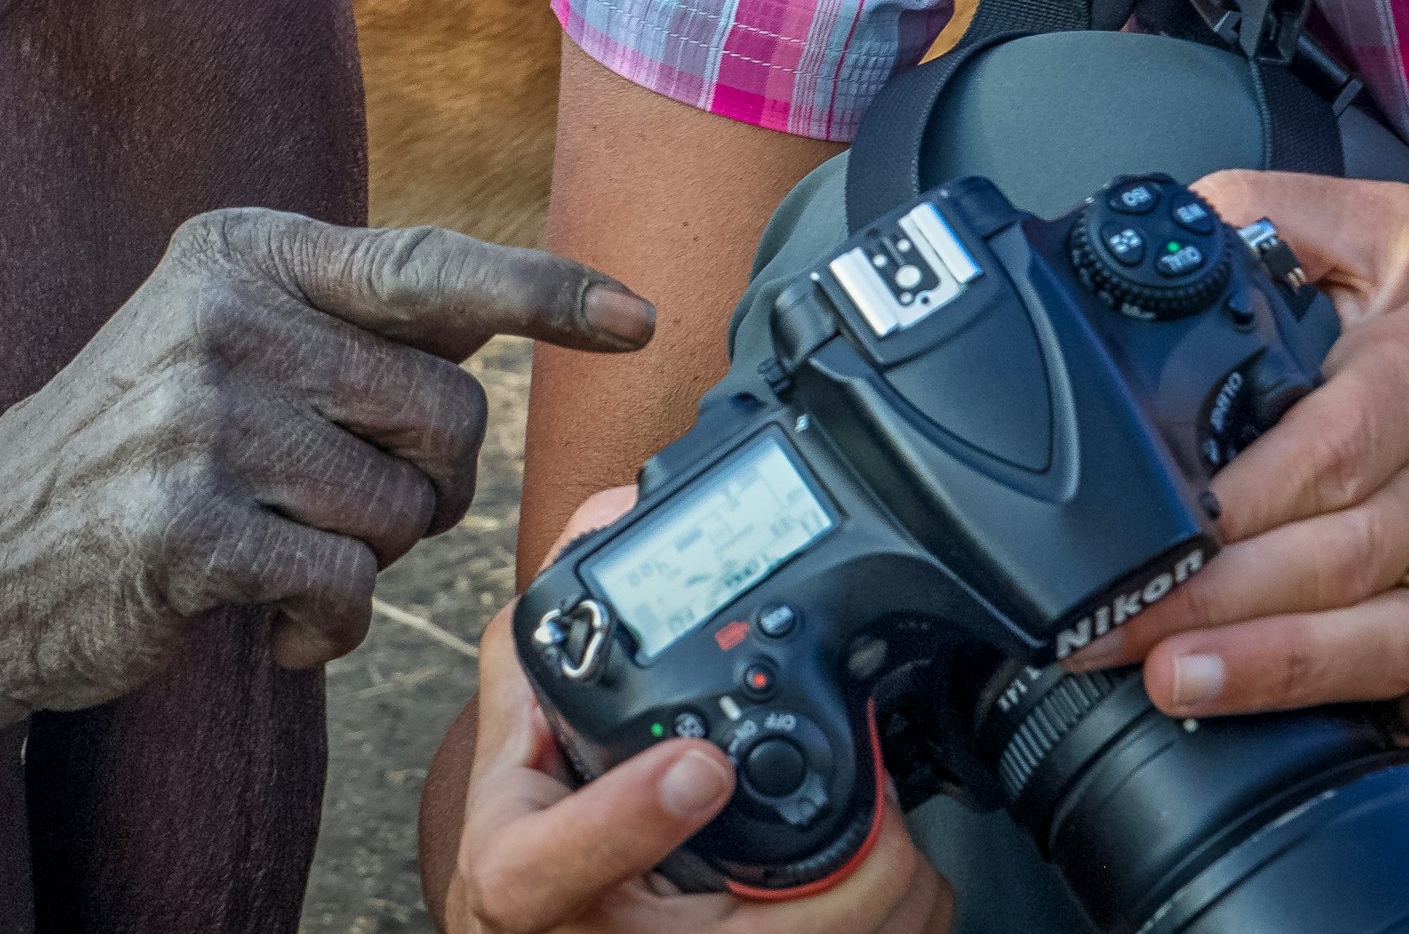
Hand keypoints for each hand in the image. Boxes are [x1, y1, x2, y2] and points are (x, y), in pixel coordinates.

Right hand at [0, 210, 654, 786]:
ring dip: (367, 560)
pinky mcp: (188, 528)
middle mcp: (224, 315)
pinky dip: (322, 629)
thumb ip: (345, 321)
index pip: (430, 264)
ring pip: (404, 509)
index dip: (547, 292)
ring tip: (282, 553)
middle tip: (347, 506)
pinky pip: (343, 590)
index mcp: (243, 251)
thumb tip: (501, 304)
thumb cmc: (131, 453)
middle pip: (448, 410)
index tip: (641, 317)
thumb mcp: (220, 339)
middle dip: (430, 482)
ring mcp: (202, 418)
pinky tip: (262, 620)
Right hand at [443, 489, 949, 933]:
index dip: (637, 812)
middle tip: (879, 788)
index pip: (567, 860)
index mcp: (528, 879)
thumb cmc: (530, 862)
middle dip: (857, 848)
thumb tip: (609, 517)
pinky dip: (903, 919)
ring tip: (892, 831)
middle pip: (769, 930)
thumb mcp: (505, 759)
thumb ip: (542, 645)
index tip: (701, 764)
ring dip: (896, 884)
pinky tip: (887, 885)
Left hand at [1065, 171, 1408, 775]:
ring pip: (1370, 636)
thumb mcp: (1399, 247)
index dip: (1228, 493)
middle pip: (1321, 551)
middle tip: (1103, 619)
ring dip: (1277, 668)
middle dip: (1208, 596)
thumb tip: (1183, 221)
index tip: (1148, 516)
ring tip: (1177, 680)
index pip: (1314, 446)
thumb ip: (1281, 216)